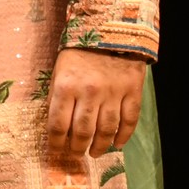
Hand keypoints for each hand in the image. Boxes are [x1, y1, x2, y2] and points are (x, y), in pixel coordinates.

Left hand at [45, 48, 145, 165]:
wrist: (109, 33)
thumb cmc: (78, 56)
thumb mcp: (58, 74)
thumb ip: (57, 100)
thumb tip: (56, 130)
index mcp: (66, 87)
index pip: (58, 125)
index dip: (56, 143)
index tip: (56, 152)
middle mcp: (89, 92)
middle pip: (83, 131)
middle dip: (77, 148)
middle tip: (76, 155)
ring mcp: (113, 93)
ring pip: (107, 129)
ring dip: (100, 146)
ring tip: (94, 153)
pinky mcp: (132, 91)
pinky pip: (129, 120)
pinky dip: (124, 135)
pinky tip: (118, 144)